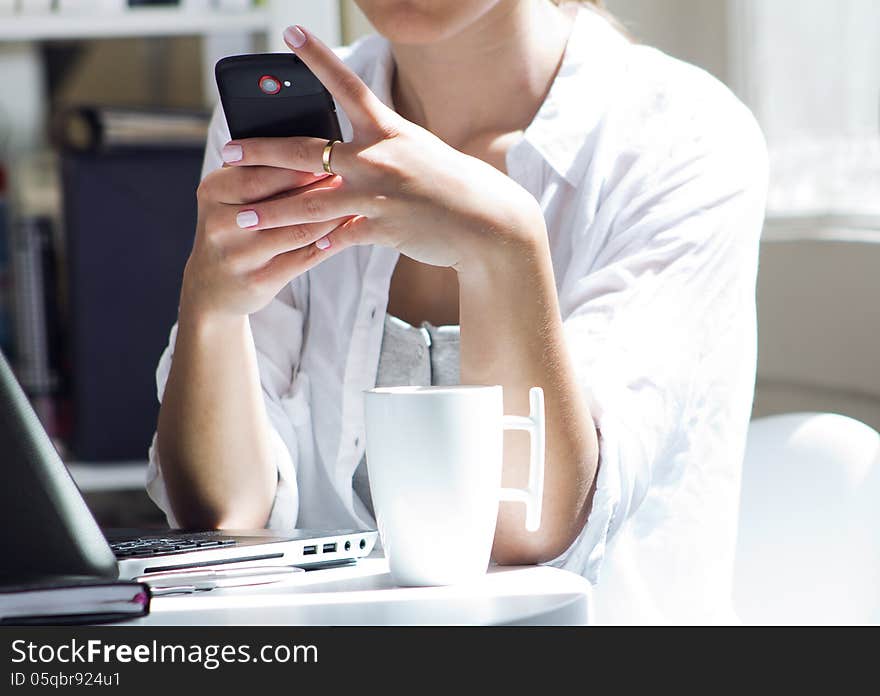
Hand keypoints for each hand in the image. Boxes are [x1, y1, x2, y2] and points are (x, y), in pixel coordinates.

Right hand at [182, 161, 354, 318]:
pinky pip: (304, 257)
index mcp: (213, 190)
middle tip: (350, 175)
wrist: (212, 286)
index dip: (298, 163)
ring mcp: (239, 255)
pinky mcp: (259, 280)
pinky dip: (330, 241)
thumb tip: (307, 141)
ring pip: (298, 230)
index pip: (259, 171)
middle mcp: (220, 223)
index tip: (330, 153)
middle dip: (317, 187)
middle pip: (279, 201)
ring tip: (356, 201)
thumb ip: (255, 168)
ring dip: (331, 215)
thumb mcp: (228, 195)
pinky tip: (349, 230)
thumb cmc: (232, 228)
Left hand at [219, 25, 545, 274]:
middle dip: (264, 151)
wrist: (487, 222)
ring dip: (273, 210)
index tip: (290, 34)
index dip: (318, 59)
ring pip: (312, 202)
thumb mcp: (417, 152)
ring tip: (241, 215)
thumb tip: (343, 155)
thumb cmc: (452, 184)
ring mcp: (379, 194)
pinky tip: (296, 250)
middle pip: (309, 150)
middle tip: (228, 150)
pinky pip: (339, 237)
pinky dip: (317, 244)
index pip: (347, 87)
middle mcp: (379, 158)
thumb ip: (379, 149)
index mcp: (389, 130)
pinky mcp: (383, 228)